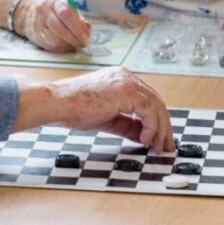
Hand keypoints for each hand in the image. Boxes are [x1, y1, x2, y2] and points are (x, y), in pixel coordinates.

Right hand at [14, 67, 174, 153]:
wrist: (57, 104)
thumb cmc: (73, 109)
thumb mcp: (107, 118)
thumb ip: (127, 125)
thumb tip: (144, 136)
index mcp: (120, 79)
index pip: (148, 99)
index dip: (156, 120)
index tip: (158, 139)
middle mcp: (126, 76)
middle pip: (156, 101)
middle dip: (163, 126)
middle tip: (166, 146)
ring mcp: (127, 81)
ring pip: (156, 106)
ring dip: (160, 129)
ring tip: (156, 147)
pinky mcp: (126, 91)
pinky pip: (149, 110)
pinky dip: (151, 127)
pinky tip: (145, 140)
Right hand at [21, 0, 90, 51]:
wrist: (30, 11)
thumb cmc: (55, 9)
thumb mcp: (68, 6)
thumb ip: (78, 17)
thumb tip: (87, 27)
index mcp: (55, 1)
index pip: (66, 13)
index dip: (77, 27)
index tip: (86, 35)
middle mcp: (44, 11)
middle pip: (60, 28)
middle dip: (74, 38)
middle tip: (84, 42)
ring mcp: (38, 25)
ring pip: (55, 40)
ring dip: (68, 44)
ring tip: (75, 43)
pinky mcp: (36, 37)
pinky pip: (51, 46)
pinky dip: (62, 47)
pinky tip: (66, 44)